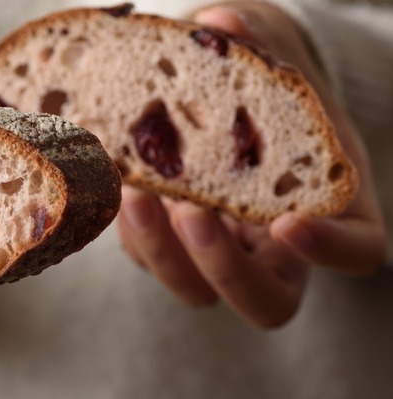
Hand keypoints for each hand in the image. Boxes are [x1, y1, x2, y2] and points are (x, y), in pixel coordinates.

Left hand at [117, 2, 386, 328]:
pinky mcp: (168, 239)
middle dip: (222, 265)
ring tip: (135, 191)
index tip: (288, 223)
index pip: (357, 252)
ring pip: (195, 289)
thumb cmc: (261, 73)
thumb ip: (253, 39)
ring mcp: (220, 248)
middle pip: (265, 300)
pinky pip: (148, 255)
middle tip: (191, 210)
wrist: (225, 87)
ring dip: (160, 248)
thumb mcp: (267, 48)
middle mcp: (274, 242)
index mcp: (329, 203)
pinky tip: (111, 182)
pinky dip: (128, 227)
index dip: (329, 250)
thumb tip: (220, 22)